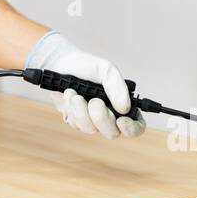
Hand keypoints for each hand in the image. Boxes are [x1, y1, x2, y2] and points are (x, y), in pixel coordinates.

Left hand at [25, 30, 144, 139]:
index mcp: (122, 104)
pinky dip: (72, 109)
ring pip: (91, 129)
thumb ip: (117, 87)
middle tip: (94, 101)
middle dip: (101, 117)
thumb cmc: (86, 66)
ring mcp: (92, 120)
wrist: (60, 65)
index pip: (136, 125)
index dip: (132, 128)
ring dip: (82, 111)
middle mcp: (109, 115)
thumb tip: (125, 108)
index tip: (121, 120)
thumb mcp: (106, 70)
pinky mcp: (76, 120)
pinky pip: (76, 124)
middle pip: (112, 132)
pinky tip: (69, 95)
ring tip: (75, 94)